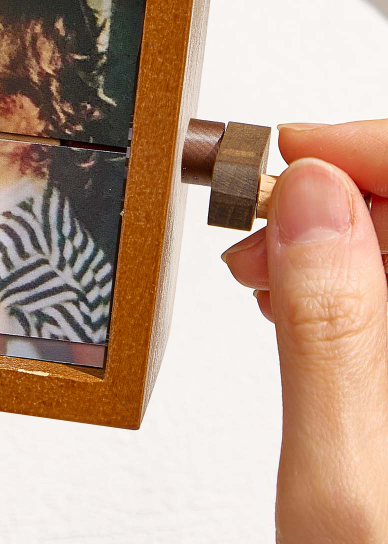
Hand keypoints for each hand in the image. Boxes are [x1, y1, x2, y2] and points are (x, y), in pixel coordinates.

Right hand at [221, 120, 387, 540]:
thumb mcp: (343, 482)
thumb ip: (331, 332)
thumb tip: (312, 201)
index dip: (369, 150)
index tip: (295, 153)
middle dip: (334, 195)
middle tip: (258, 225)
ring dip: (325, 232)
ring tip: (261, 269)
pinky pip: (380, 285)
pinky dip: (329, 271)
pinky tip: (293, 298)